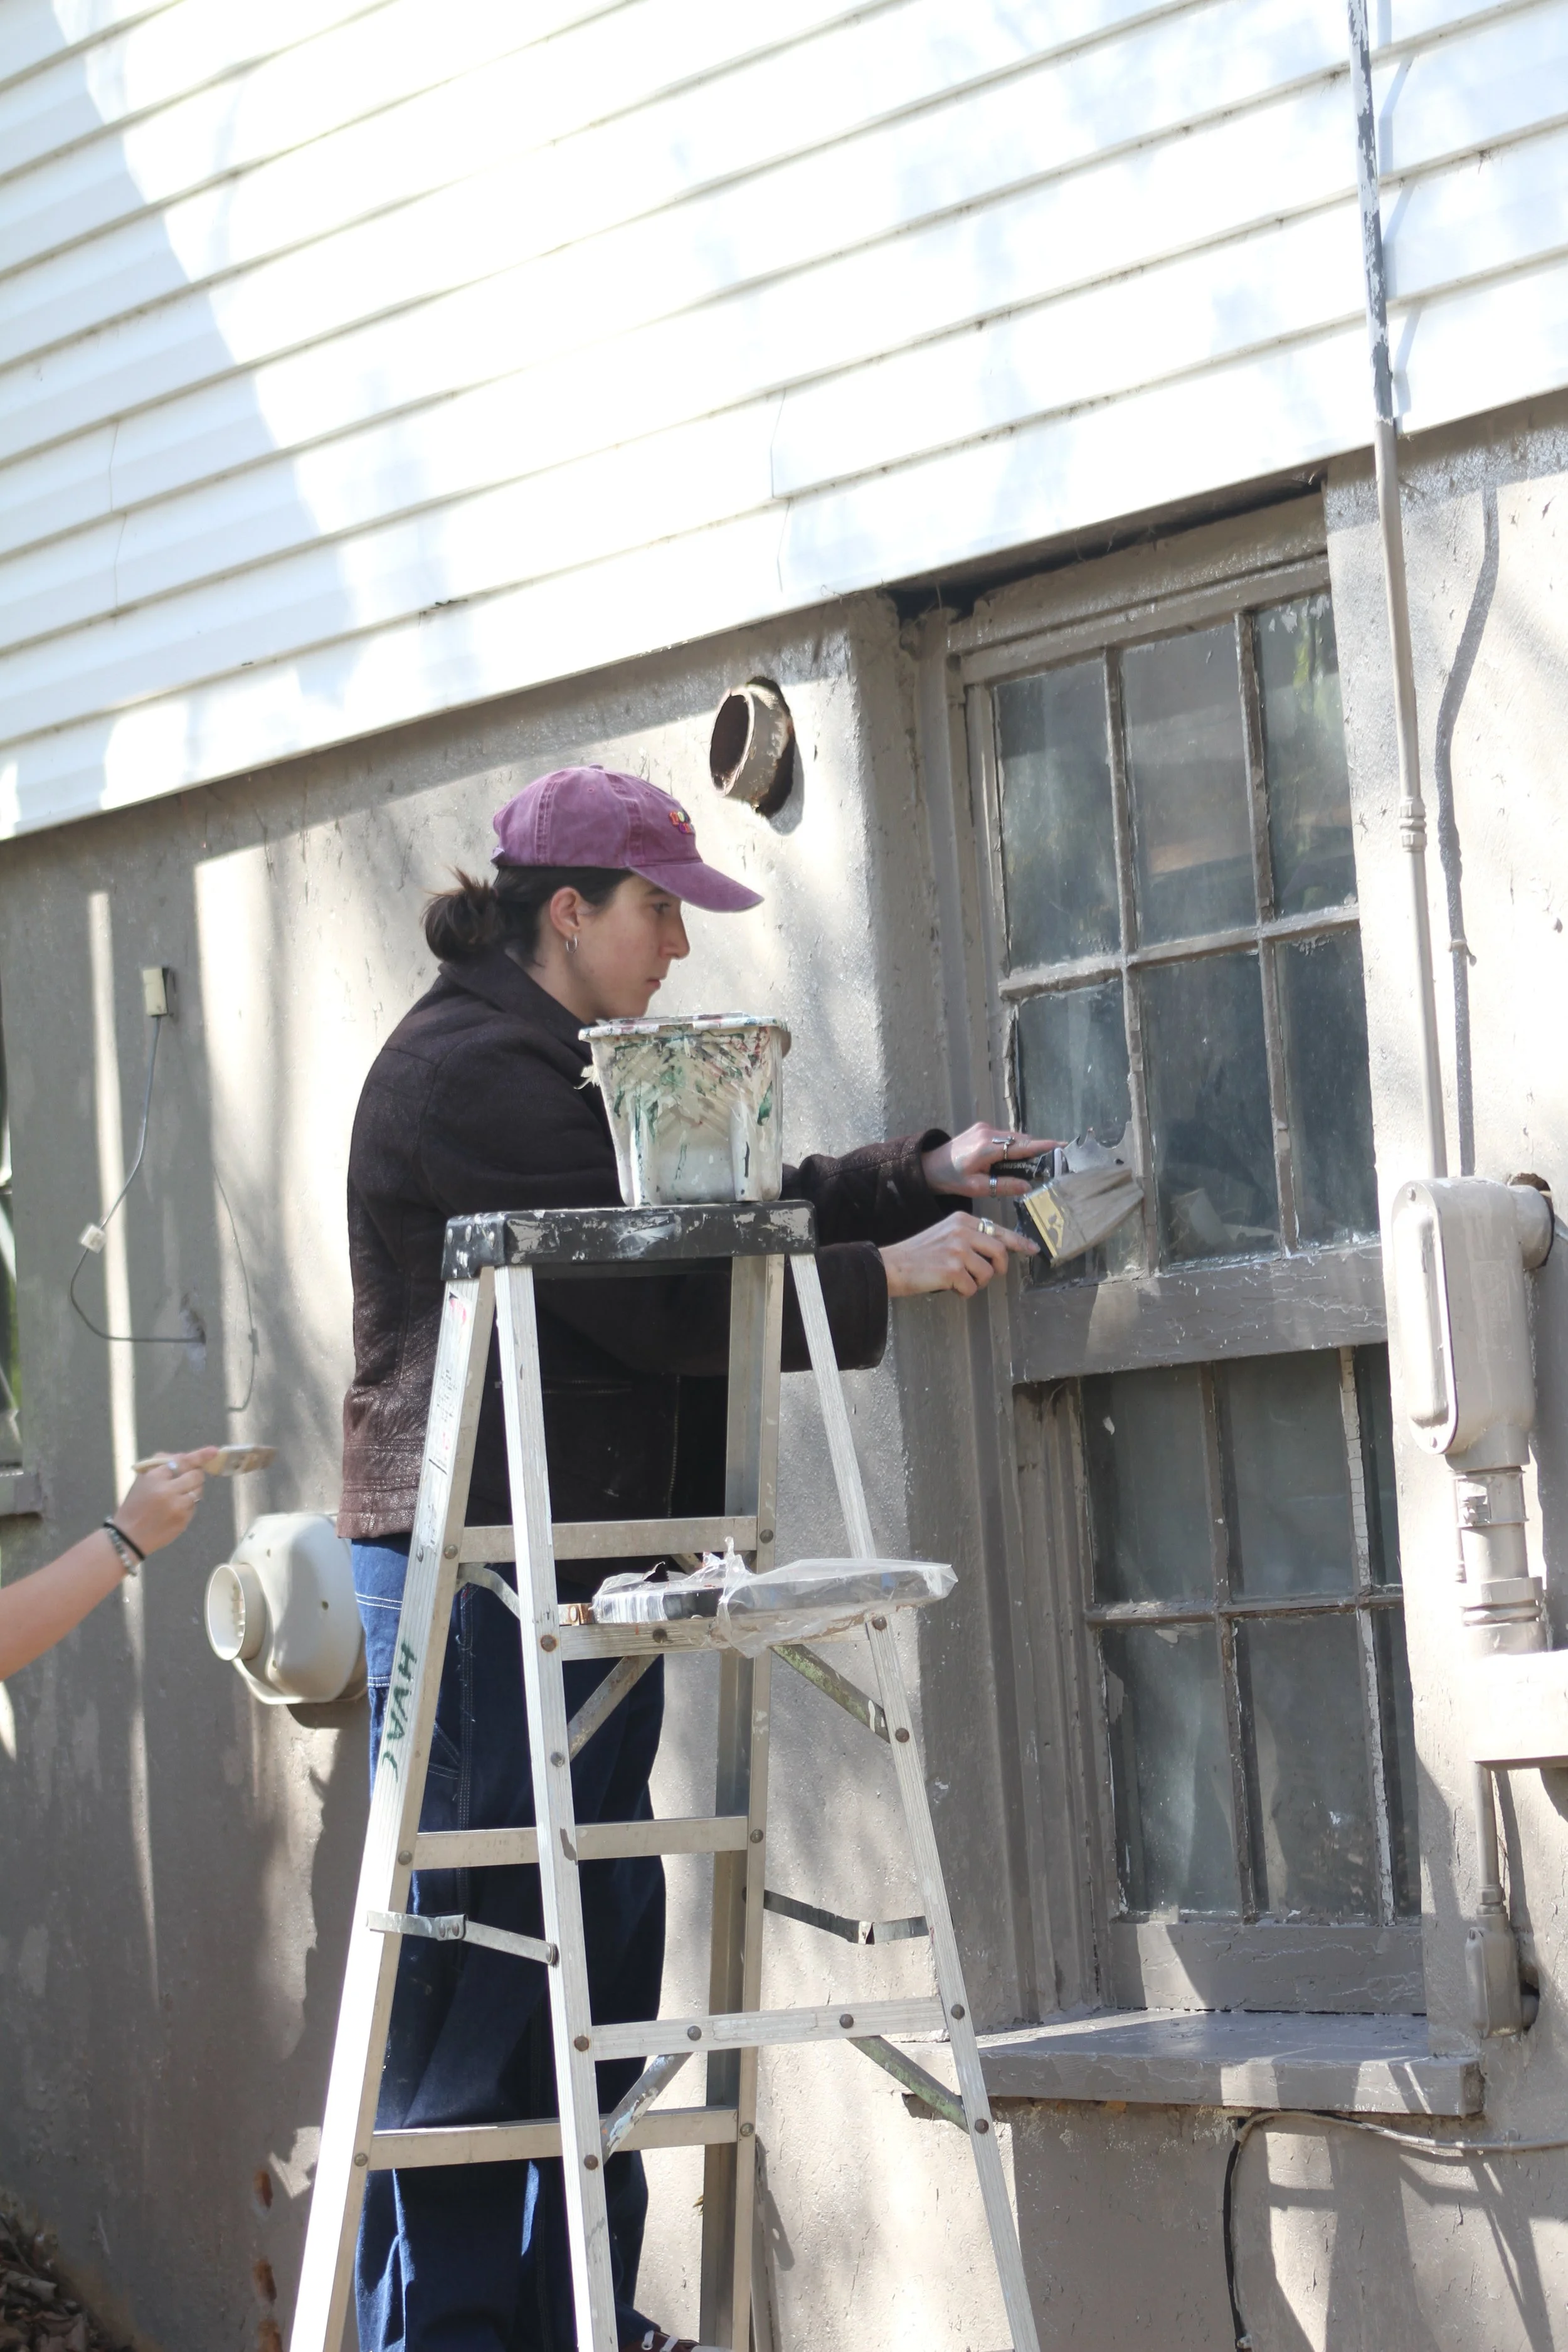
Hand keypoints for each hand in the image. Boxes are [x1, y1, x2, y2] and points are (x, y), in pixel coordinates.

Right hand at [114, 1449, 218, 1558]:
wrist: (129, 1537)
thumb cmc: (135, 1506)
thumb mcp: (141, 1481)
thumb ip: (161, 1466)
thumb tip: (186, 1456)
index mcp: (154, 1478)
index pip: (182, 1461)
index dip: (199, 1456)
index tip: (214, 1451)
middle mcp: (167, 1490)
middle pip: (196, 1474)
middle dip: (193, 1475)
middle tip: (185, 1481)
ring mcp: (177, 1506)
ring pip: (198, 1490)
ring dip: (192, 1490)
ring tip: (176, 1497)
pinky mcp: (183, 1520)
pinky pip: (194, 1506)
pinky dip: (188, 1506)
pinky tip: (174, 1511)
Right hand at [881, 1211, 1038, 1298]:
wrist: (893, 1265)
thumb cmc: (917, 1254)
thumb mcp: (945, 1234)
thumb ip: (969, 1238)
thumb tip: (997, 1251)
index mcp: (962, 1220)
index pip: (998, 1230)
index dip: (1018, 1241)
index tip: (1032, 1248)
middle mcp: (962, 1232)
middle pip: (999, 1252)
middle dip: (998, 1268)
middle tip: (988, 1275)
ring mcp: (958, 1250)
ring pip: (987, 1273)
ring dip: (977, 1283)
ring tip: (958, 1280)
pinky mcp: (953, 1270)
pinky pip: (972, 1288)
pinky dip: (963, 1293)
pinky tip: (948, 1286)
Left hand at [922, 1121, 1058, 1199]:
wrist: (930, 1166)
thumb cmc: (951, 1178)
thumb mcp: (977, 1187)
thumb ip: (1003, 1186)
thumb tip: (1028, 1187)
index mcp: (986, 1147)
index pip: (1021, 1145)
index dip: (1043, 1146)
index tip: (1062, 1146)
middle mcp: (987, 1132)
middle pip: (1021, 1139)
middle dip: (1037, 1149)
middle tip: (1052, 1162)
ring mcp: (984, 1128)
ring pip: (1014, 1137)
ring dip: (1025, 1148)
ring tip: (1036, 1163)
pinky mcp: (982, 1128)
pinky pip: (1005, 1136)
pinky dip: (1014, 1146)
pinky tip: (1016, 1159)